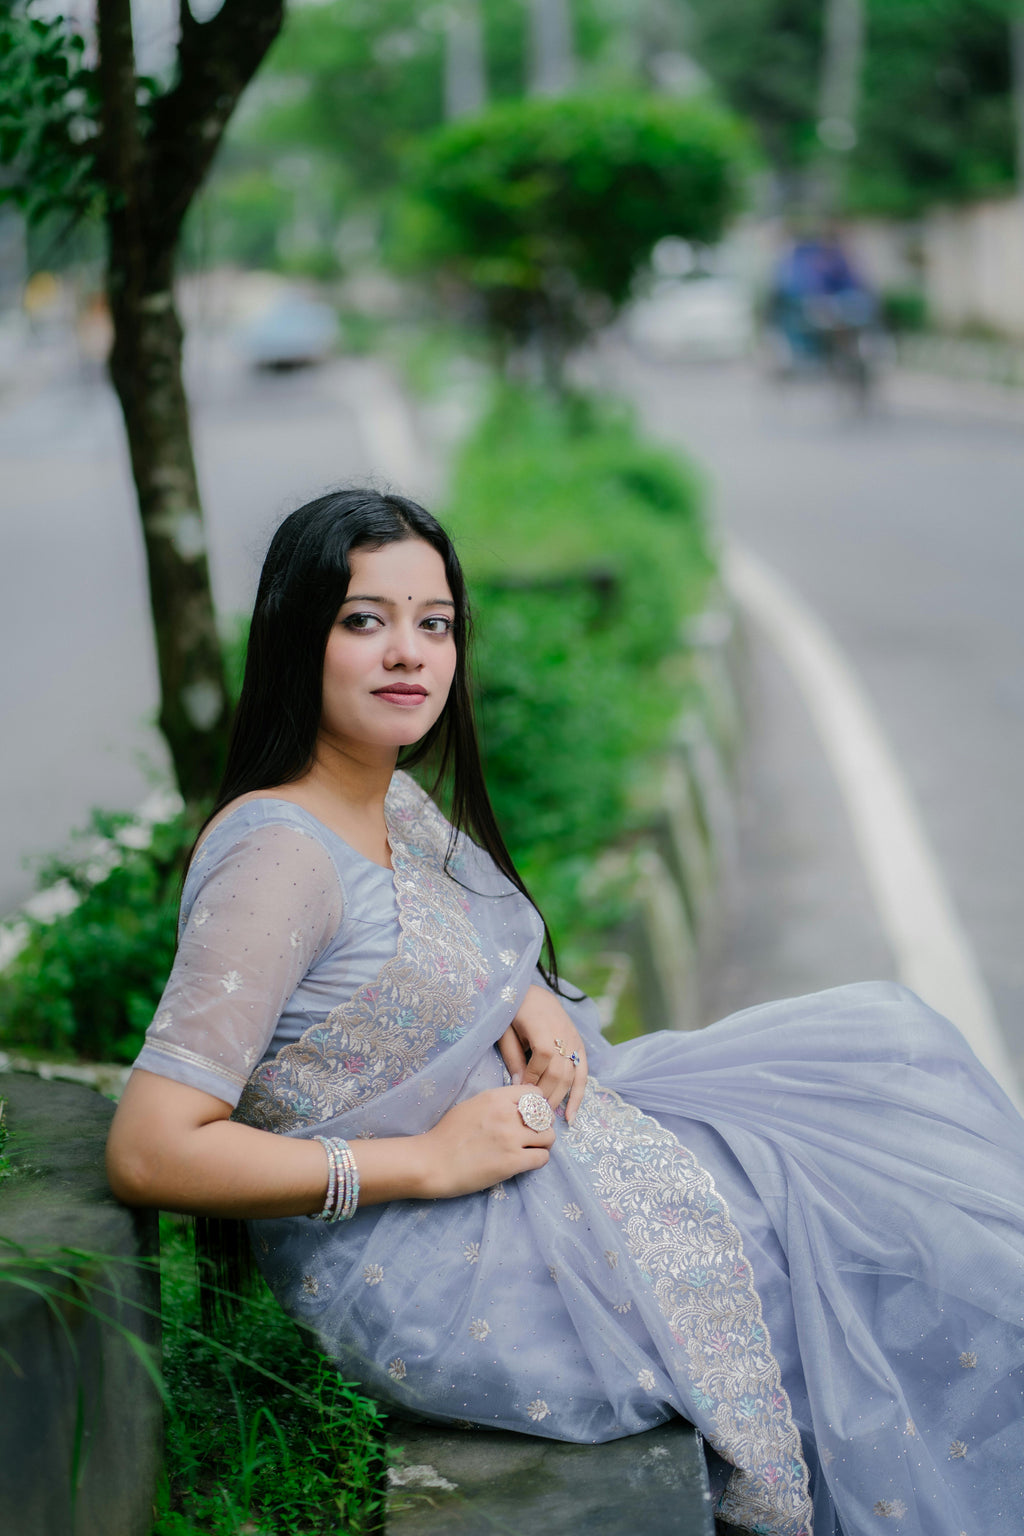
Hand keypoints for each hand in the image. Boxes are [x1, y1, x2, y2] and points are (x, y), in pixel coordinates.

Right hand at [419, 1085, 554, 1198]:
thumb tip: (514, 1104)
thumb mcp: (470, 1105)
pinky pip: (543, 1157)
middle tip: (534, 1134)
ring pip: (549, 1136)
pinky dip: (539, 1160)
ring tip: (533, 1149)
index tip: (531, 1115)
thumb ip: (495, 1102)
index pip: (535, 1093)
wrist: (432, 1162)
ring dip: (544, 1143)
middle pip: (545, 1115)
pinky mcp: (513, 1162)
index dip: (537, 1104)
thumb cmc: (446, 1135)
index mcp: (495, 1098)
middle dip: (543, 1124)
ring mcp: (511, 1138)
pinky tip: (526, 1162)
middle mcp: (507, 1115)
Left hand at [497, 984, 587, 1123]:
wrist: (534, 993)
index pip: (542, 1059)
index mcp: (544, 1028)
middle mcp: (563, 1036)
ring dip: (558, 1098)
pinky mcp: (579, 1047)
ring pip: (570, 1077)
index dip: (531, 1078)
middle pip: (559, 1072)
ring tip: (545, 1115)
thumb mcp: (507, 1031)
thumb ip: (513, 1057)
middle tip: (531, 1111)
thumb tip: (518, 1085)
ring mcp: (574, 1042)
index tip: (519, 1091)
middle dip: (544, 1094)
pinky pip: (582, 1075)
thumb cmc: (515, 1011)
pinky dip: (578, 1096)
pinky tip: (571, 1116)